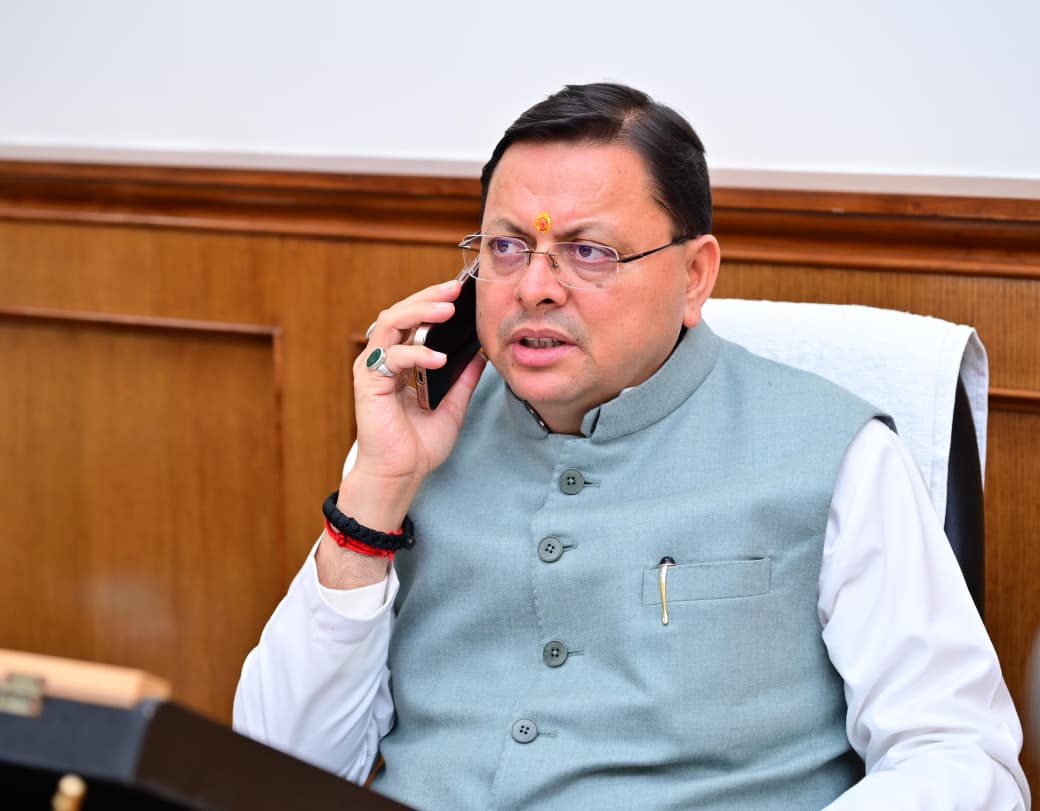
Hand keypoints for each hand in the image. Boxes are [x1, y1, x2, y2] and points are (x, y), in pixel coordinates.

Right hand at [343, 278, 485, 524]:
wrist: (399, 476)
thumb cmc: (418, 447)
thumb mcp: (452, 407)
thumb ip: (464, 380)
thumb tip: (482, 356)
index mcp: (400, 362)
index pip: (413, 320)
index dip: (433, 302)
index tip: (461, 293)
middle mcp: (383, 360)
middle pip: (400, 312)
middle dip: (428, 297)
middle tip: (455, 288)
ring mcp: (373, 369)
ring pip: (389, 323)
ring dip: (419, 312)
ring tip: (447, 310)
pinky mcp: (368, 383)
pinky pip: (391, 357)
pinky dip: (415, 353)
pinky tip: (438, 358)